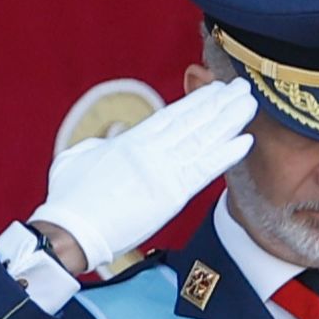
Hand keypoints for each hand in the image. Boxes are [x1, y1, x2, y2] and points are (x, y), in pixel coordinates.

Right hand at [33, 79, 256, 272]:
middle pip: (193, 122)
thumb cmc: (69, 197)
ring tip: (248, 104)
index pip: (172, 116)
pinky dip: (226, 154)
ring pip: (203, 139)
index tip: (216, 90)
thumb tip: (114, 140)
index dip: (197, 101)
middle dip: (220, 103)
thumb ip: (102, 144)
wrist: (73, 230)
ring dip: (230, 121)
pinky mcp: (173, 195)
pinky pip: (205, 170)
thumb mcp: (79, 156)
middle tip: (242, 88)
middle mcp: (152, 151)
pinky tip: (245, 140)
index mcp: (131, 141)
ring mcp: (164, 170)